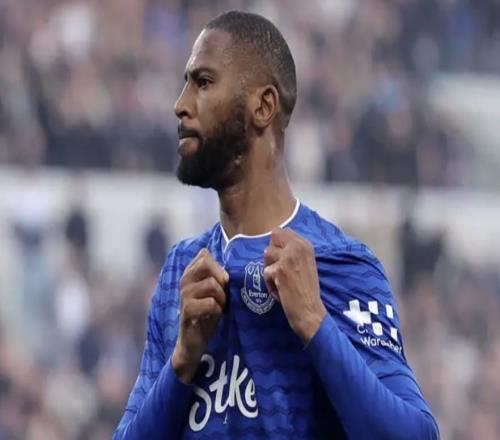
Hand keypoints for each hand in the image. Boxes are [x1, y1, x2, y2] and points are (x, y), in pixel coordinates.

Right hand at [172, 249, 227, 383]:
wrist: (194, 341)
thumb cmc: (208, 312)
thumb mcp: (214, 290)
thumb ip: (219, 276)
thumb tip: (237, 264)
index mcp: (190, 273)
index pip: (204, 255)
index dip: (218, 266)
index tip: (222, 281)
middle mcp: (185, 281)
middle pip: (206, 264)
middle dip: (220, 279)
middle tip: (222, 294)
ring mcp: (184, 296)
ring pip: (211, 284)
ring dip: (221, 296)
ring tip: (220, 306)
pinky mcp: (187, 311)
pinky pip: (210, 303)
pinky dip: (217, 309)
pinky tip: (214, 315)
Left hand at [263, 228, 326, 342]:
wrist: (310, 311)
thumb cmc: (306, 290)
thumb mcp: (305, 264)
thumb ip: (293, 252)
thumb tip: (273, 244)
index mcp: (306, 244)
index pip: (282, 231)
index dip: (277, 245)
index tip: (282, 260)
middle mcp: (298, 247)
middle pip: (273, 236)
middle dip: (272, 252)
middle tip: (279, 269)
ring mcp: (289, 257)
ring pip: (267, 254)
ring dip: (270, 269)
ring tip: (281, 282)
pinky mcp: (280, 269)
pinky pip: (266, 272)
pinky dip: (270, 284)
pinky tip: (280, 291)